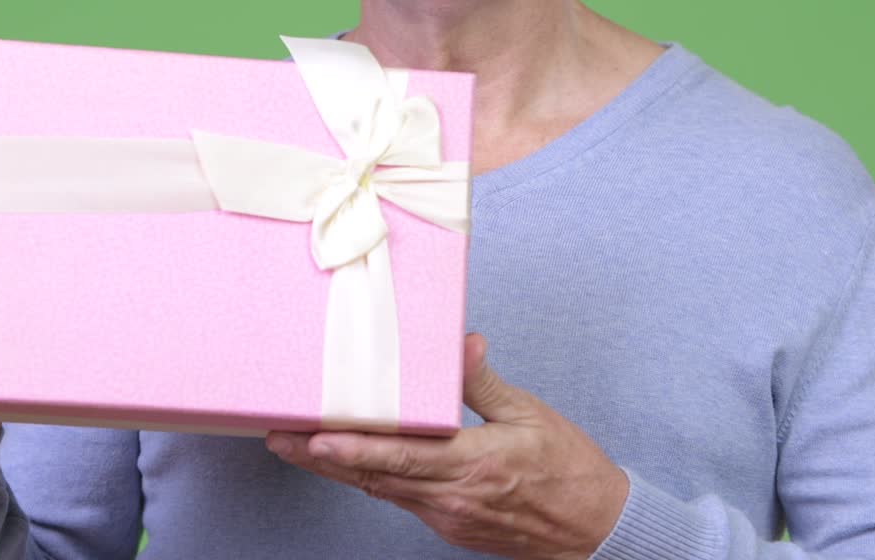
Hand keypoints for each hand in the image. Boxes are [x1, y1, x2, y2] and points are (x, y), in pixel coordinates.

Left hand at [266, 333, 629, 559]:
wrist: (594, 530)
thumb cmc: (569, 472)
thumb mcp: (531, 416)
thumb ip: (484, 383)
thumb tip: (462, 344)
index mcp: (473, 465)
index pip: (401, 457)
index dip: (354, 450)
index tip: (317, 438)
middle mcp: (452, 497)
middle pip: (374, 477)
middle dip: (322, 459)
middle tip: (279, 438)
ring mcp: (447, 517)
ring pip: (380, 491)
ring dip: (338, 470)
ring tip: (298, 447)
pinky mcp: (449, 527)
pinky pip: (401, 500)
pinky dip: (371, 479)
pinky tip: (349, 464)